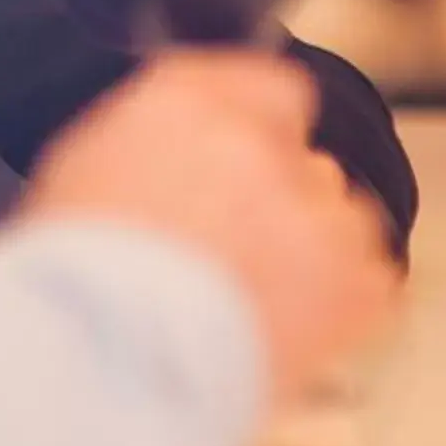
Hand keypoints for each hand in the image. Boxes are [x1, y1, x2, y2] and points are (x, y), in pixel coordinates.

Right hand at [22, 52, 399, 411]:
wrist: (109, 359)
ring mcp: (313, 207)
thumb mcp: (85, 167)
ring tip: (253, 301)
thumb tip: (187, 144)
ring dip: (310, 250)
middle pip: (299, 157)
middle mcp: (259, 140)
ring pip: (339, 216)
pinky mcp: (355, 276)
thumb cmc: (78, 279)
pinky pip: (368, 278)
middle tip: (231, 249)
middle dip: (276, 199)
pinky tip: (280, 324)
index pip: (266, 85)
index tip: (247, 162)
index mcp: (186, 100)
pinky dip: (338, 303)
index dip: (259, 130)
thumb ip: (155, 137)